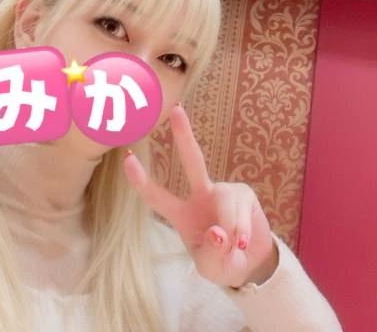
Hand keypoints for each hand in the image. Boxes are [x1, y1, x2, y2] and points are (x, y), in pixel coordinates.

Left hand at [123, 104, 278, 287]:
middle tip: (176, 109)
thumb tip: (217, 231)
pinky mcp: (244, 194)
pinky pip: (241, 209)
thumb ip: (210, 253)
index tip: (125, 158)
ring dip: (230, 226)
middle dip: (185, 135)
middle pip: (193, 160)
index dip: (141, 180)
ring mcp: (224, 192)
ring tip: (234, 247)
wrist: (251, 265)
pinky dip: (242, 229)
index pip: (158, 195)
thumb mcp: (210, 267)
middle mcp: (201, 196)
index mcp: (182, 214)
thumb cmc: (222, 263)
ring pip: (224, 199)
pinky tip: (243, 242)